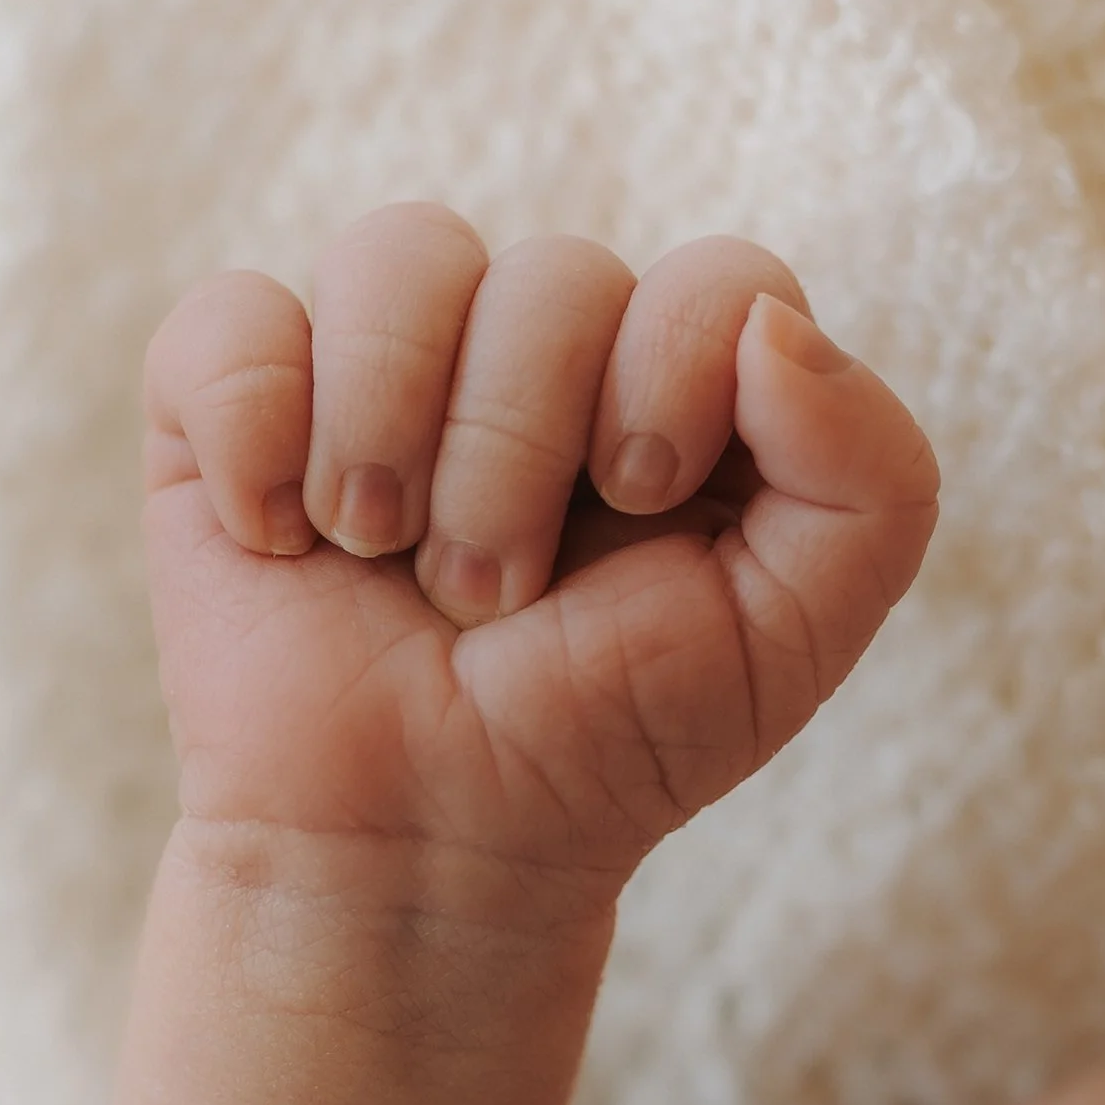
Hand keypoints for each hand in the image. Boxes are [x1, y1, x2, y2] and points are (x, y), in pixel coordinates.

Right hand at [141, 203, 939, 905]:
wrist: (422, 851)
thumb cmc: (607, 741)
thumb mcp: (790, 636)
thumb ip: (872, 475)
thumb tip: (770, 323)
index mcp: (676, 381)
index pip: (717, 277)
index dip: (673, 374)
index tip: (637, 506)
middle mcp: (535, 346)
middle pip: (555, 268)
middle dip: (522, 454)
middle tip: (498, 594)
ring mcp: (379, 361)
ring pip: (399, 253)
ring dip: (395, 435)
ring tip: (386, 559)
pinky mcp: (234, 403)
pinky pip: (232, 320)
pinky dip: (257, 434)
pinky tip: (283, 538)